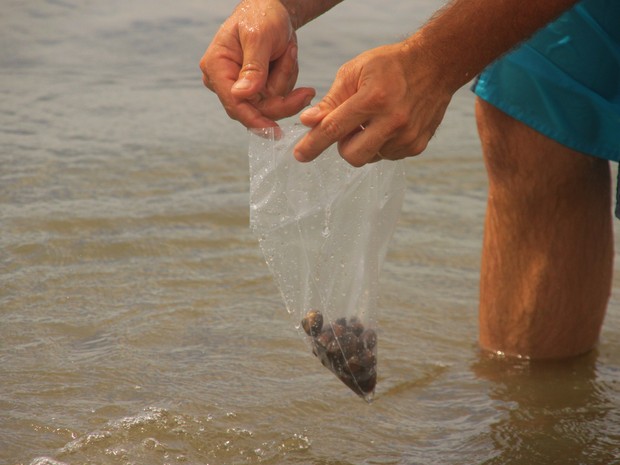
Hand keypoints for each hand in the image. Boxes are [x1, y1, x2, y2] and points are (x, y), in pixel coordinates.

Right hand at [199, 0, 314, 128]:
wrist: (272, 8)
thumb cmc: (262, 15)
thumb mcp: (259, 37)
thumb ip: (253, 67)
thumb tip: (241, 95)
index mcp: (216, 67)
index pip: (234, 104)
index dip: (255, 120)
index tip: (274, 132)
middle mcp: (224, 82)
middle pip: (255, 110)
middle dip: (282, 99)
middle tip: (308, 92)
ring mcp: (240, 87)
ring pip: (271, 105)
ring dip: (286, 81)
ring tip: (288, 52)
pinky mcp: (256, 90)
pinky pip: (278, 98)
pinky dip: (287, 80)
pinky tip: (287, 57)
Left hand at [294, 41, 453, 165]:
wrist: (435, 64)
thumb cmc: (389, 65)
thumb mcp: (355, 71)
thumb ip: (331, 100)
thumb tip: (309, 122)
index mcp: (374, 98)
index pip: (335, 128)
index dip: (313, 144)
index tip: (299, 155)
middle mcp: (393, 121)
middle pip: (352, 155)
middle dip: (342, 146)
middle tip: (348, 127)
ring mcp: (407, 137)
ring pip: (369, 157)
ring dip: (363, 143)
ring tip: (374, 119)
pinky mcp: (416, 146)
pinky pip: (386, 156)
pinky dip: (380, 144)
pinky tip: (388, 124)